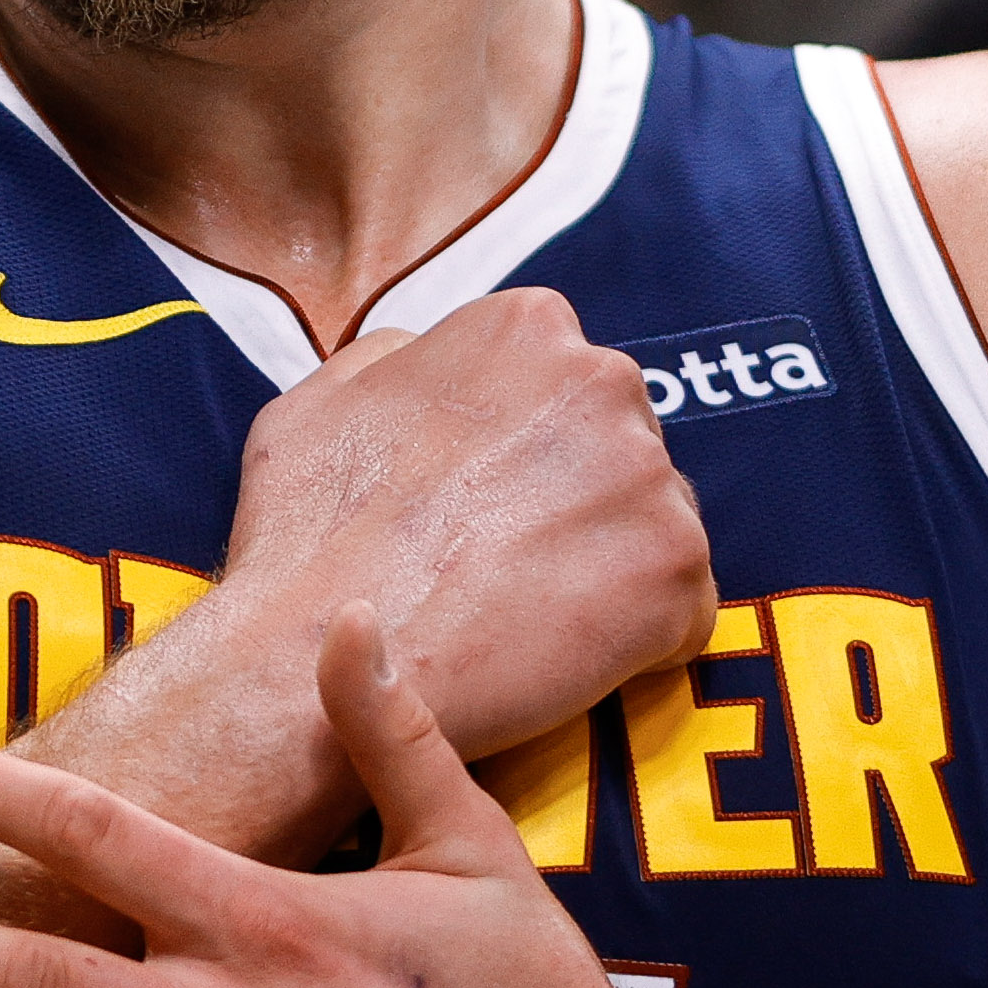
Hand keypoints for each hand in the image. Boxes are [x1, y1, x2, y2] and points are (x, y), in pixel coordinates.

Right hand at [216, 288, 711, 760]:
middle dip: (582, 508)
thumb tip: (430, 354)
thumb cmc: (305, 535)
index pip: (570, 390)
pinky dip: (637, 645)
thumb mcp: (323, 395)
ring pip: (658, 529)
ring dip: (610, 575)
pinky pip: (682, 612)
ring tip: (526, 621)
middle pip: (625, 453)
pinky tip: (559, 660)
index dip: (531, 461)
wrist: (313, 656)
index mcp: (528, 327)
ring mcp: (647, 474)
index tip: (486, 509)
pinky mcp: (672, 569)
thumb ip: (400, 359)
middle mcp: (603, 379)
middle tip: (507, 571)